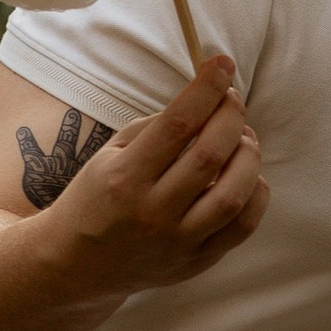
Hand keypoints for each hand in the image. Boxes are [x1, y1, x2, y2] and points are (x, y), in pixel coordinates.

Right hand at [45, 55, 268, 299]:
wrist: (74, 266)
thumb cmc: (96, 199)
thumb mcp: (109, 156)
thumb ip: (154, 129)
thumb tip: (205, 102)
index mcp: (124, 178)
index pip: (178, 123)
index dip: (206, 88)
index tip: (222, 64)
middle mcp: (152, 212)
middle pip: (212, 154)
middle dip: (232, 116)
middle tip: (232, 100)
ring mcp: (176, 242)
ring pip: (234, 194)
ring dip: (249, 155)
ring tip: (244, 138)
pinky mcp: (195, 262)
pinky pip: (242, 227)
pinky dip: (256, 194)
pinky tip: (249, 176)